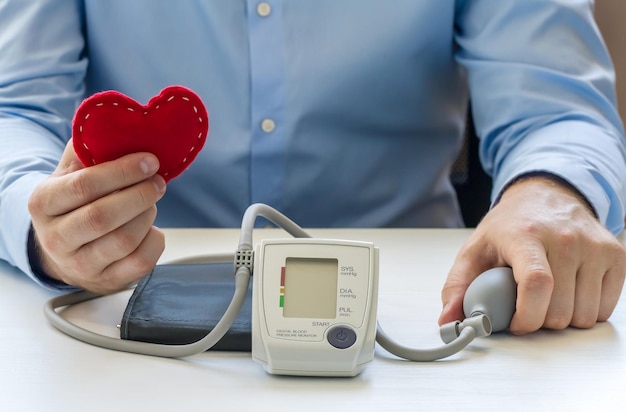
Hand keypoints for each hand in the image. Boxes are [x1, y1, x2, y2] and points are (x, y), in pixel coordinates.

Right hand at [28, 140, 166, 293]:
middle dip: (139, 195)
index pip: (83, 186)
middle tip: (158, 181)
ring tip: (151, 201)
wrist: (64, 246)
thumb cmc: (74, 202)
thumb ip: (89, 147)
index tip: (149, 161)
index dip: (122, 172)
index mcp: (44, 203)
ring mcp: (80, 265)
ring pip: (124, 241)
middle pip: (103, 217)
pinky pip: (140, 262)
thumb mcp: (70, 171)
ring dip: (147, 216)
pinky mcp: (106, 281)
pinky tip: (150, 228)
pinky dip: (155, 240)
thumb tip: (120, 123)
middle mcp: (57, 238)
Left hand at [439, 176, 625, 334]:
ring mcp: (594, 246)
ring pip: (584, 315)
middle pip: (559, 309)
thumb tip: (448, 321)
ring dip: (563, 318)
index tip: (516, 324)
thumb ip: (457, 288)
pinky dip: (586, 311)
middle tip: (526, 305)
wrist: (545, 195)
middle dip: (539, 320)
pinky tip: (568, 292)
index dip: (527, 316)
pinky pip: (605, 308)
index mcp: (526, 235)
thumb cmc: (509, 227)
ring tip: (546, 297)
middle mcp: (565, 238)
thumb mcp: (474, 250)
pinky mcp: (615, 255)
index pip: (536, 284)